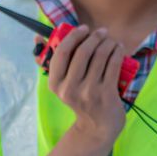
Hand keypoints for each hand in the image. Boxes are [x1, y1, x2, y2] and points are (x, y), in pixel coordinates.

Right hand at [45, 25, 127, 146]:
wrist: (97, 126)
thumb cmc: (80, 99)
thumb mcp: (62, 85)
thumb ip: (52, 62)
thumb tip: (38, 37)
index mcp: (55, 84)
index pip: (62, 52)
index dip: (73, 36)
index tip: (83, 29)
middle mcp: (70, 89)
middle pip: (83, 52)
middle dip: (94, 37)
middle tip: (101, 32)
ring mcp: (89, 91)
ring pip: (100, 56)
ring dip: (108, 43)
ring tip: (111, 40)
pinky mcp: (106, 93)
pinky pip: (113, 65)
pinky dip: (117, 52)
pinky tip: (118, 48)